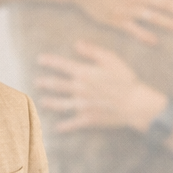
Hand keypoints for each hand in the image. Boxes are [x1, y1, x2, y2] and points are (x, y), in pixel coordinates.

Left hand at [36, 41, 166, 132]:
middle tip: (38, 82)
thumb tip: (77, 44)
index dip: (49, 61)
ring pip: (60, 104)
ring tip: (43, 102)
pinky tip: (57, 128)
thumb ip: (93, 51)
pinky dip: (64, 126)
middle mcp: (78, 89)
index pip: (61, 65)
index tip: (40, 60)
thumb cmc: (125, 79)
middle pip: (57, 85)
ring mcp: (81, 105)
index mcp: (83, 73)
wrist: (134, 104)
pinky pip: (72, 123)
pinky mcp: (88, 119)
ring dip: (50, 103)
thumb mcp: (111, 59)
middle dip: (45, 83)